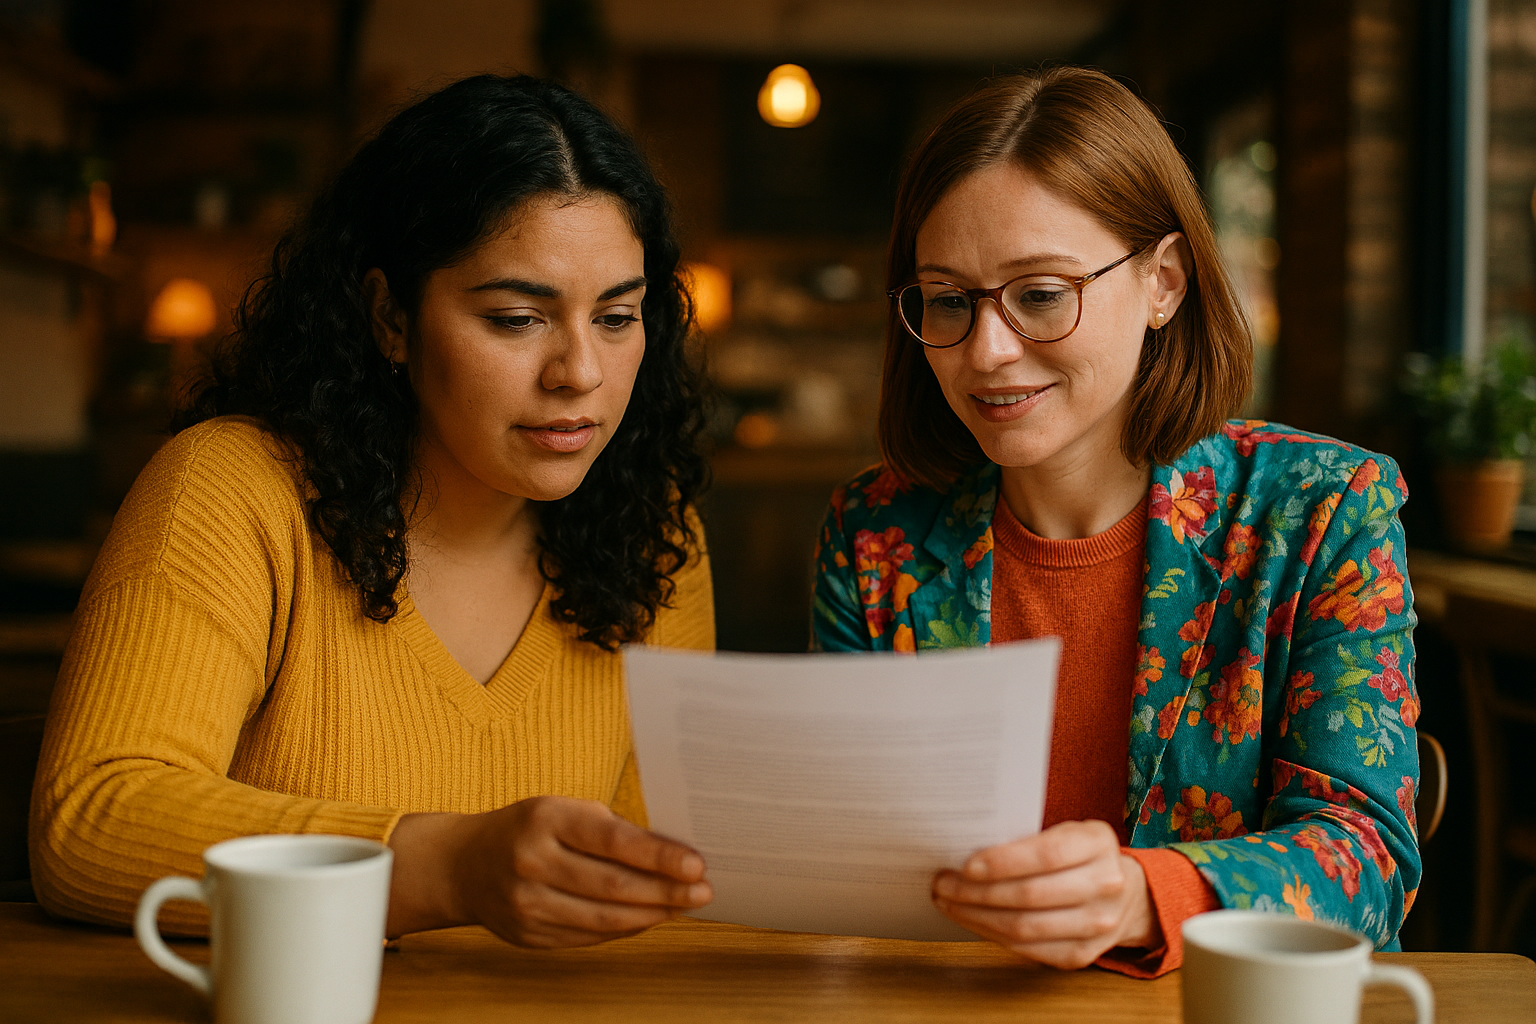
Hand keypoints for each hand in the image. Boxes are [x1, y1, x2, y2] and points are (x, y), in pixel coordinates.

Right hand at [386, 796, 711, 946]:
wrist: (462, 865)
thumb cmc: (526, 829)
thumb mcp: (562, 809)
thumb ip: (610, 829)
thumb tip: (672, 854)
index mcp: (544, 819)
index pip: (612, 841)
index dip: (658, 857)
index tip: (695, 865)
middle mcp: (531, 862)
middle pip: (612, 885)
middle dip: (665, 891)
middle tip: (702, 892)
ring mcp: (526, 904)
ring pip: (603, 918)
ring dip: (652, 914)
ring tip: (683, 907)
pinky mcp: (528, 935)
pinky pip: (588, 936)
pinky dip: (624, 928)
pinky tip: (648, 918)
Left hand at [931, 819, 1157, 968]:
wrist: (1125, 893)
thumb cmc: (1078, 855)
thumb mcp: (1065, 831)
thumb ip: (1027, 837)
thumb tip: (964, 849)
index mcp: (1098, 843)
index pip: (1046, 854)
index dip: (1003, 862)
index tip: (965, 864)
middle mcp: (1105, 884)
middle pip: (1030, 895)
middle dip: (977, 892)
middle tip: (943, 883)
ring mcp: (1098, 925)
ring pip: (1025, 927)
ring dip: (977, 916)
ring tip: (949, 903)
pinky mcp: (1083, 954)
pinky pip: (1028, 949)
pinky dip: (992, 935)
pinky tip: (972, 920)